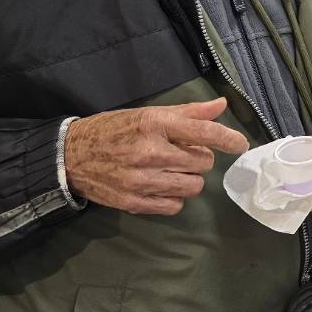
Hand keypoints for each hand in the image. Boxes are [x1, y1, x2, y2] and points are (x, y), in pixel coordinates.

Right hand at [65, 98, 249, 214]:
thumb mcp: (149, 114)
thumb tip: (221, 105)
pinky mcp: (133, 202)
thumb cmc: (114, 130)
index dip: (229, 139)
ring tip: (172, 169)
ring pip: (192, 186)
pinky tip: (162, 185)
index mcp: (155, 125)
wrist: (70, 156)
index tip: (241, 144)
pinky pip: (174, 206)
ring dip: (189, 178)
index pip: (204, 133)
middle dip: (200, 158)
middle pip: (203, 163)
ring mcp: (140, 180)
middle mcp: (150, 152)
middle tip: (183, 153)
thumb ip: (188, 112)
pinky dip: (175, 197)